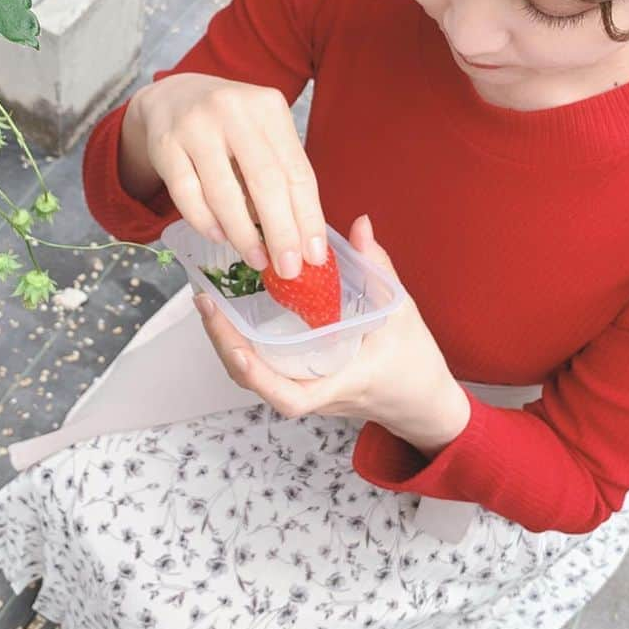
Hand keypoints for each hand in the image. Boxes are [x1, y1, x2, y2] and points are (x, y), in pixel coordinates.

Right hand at [133, 74, 326, 277]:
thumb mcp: (262, 132)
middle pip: (265, 182)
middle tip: (289, 269)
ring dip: (243, 235)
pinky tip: (221, 237)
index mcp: (269, 107)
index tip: (314, 255)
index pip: (297, 171)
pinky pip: (188, 195)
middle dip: (281, 232)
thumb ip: (281, 174)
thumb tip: (301, 238)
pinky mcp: (166, 145)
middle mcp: (234, 111)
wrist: (173, 97)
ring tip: (257, 260)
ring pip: (224, 193)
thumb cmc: (230, 125)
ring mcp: (196, 126)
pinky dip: (206, 222)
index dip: (308, 217)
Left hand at [192, 213, 471, 457]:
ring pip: (253, 380)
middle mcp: (316, 392)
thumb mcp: (402, 311)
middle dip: (225, 347)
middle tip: (206, 304)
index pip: (291, 397)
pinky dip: (241, 347)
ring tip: (209, 306)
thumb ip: (378, 267)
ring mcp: (306, 391)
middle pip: (256, 385)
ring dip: (226, 346)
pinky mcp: (302, 384)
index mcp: (341, 382)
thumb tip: (359, 224)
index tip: (238, 348)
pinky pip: (263, 372)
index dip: (259, 377)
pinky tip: (230, 316)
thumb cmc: (414, 364)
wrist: (422, 404)